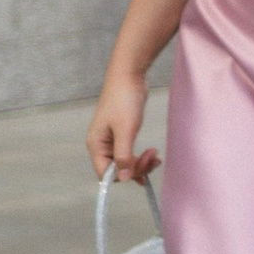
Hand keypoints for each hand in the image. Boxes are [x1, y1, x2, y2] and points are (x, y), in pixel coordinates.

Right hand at [87, 67, 156, 183]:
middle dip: (136, 168)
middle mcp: (101, 145)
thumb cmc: (124, 100)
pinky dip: (141, 156)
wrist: (129, 76)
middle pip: (117, 169)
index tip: (141, 170)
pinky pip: (130, 153)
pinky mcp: (122, 134)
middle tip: (154, 159)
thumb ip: (123, 155)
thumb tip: (124, 178)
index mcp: (96, 145)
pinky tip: (153, 154)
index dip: (124, 176)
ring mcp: (112, 140)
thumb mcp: (125, 130)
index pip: (105, 174)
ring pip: (126, 162)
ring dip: (141, 163)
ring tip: (156, 156)